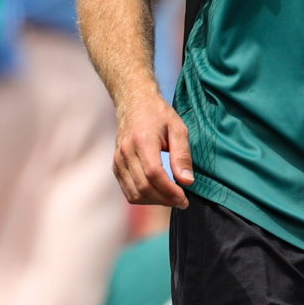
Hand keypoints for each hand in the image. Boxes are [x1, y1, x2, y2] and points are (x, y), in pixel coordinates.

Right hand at [113, 93, 193, 207]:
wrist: (134, 103)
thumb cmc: (158, 114)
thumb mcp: (178, 129)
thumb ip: (182, 155)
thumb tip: (187, 181)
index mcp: (142, 140)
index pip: (153, 174)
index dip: (169, 191)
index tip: (184, 198)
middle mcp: (126, 151)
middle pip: (144, 187)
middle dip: (165, 199)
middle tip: (182, 201)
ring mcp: (118, 159)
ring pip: (134, 193)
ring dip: (154, 201)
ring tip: (170, 198)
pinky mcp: (116, 165)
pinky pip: (128, 190)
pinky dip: (143, 197)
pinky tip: (157, 193)